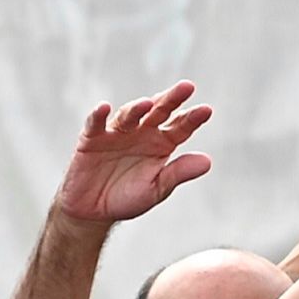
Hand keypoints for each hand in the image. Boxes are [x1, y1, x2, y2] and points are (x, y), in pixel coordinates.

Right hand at [54, 84, 212, 225]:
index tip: (205, 110)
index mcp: (163, 143)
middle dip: (171, 99)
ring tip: (147, 104)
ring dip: (137, 108)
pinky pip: (95, 124)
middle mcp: (142, 132)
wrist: (93, 211)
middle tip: (186, 87)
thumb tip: (207, 162)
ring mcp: (118, 133)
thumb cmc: (127, 198)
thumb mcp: (156, 189)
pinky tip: (104, 108)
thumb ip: (177, 174)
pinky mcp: (91, 139)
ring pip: (129, 115)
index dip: (192, 118)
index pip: (181, 126)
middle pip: (159, 111)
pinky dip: (98, 116)